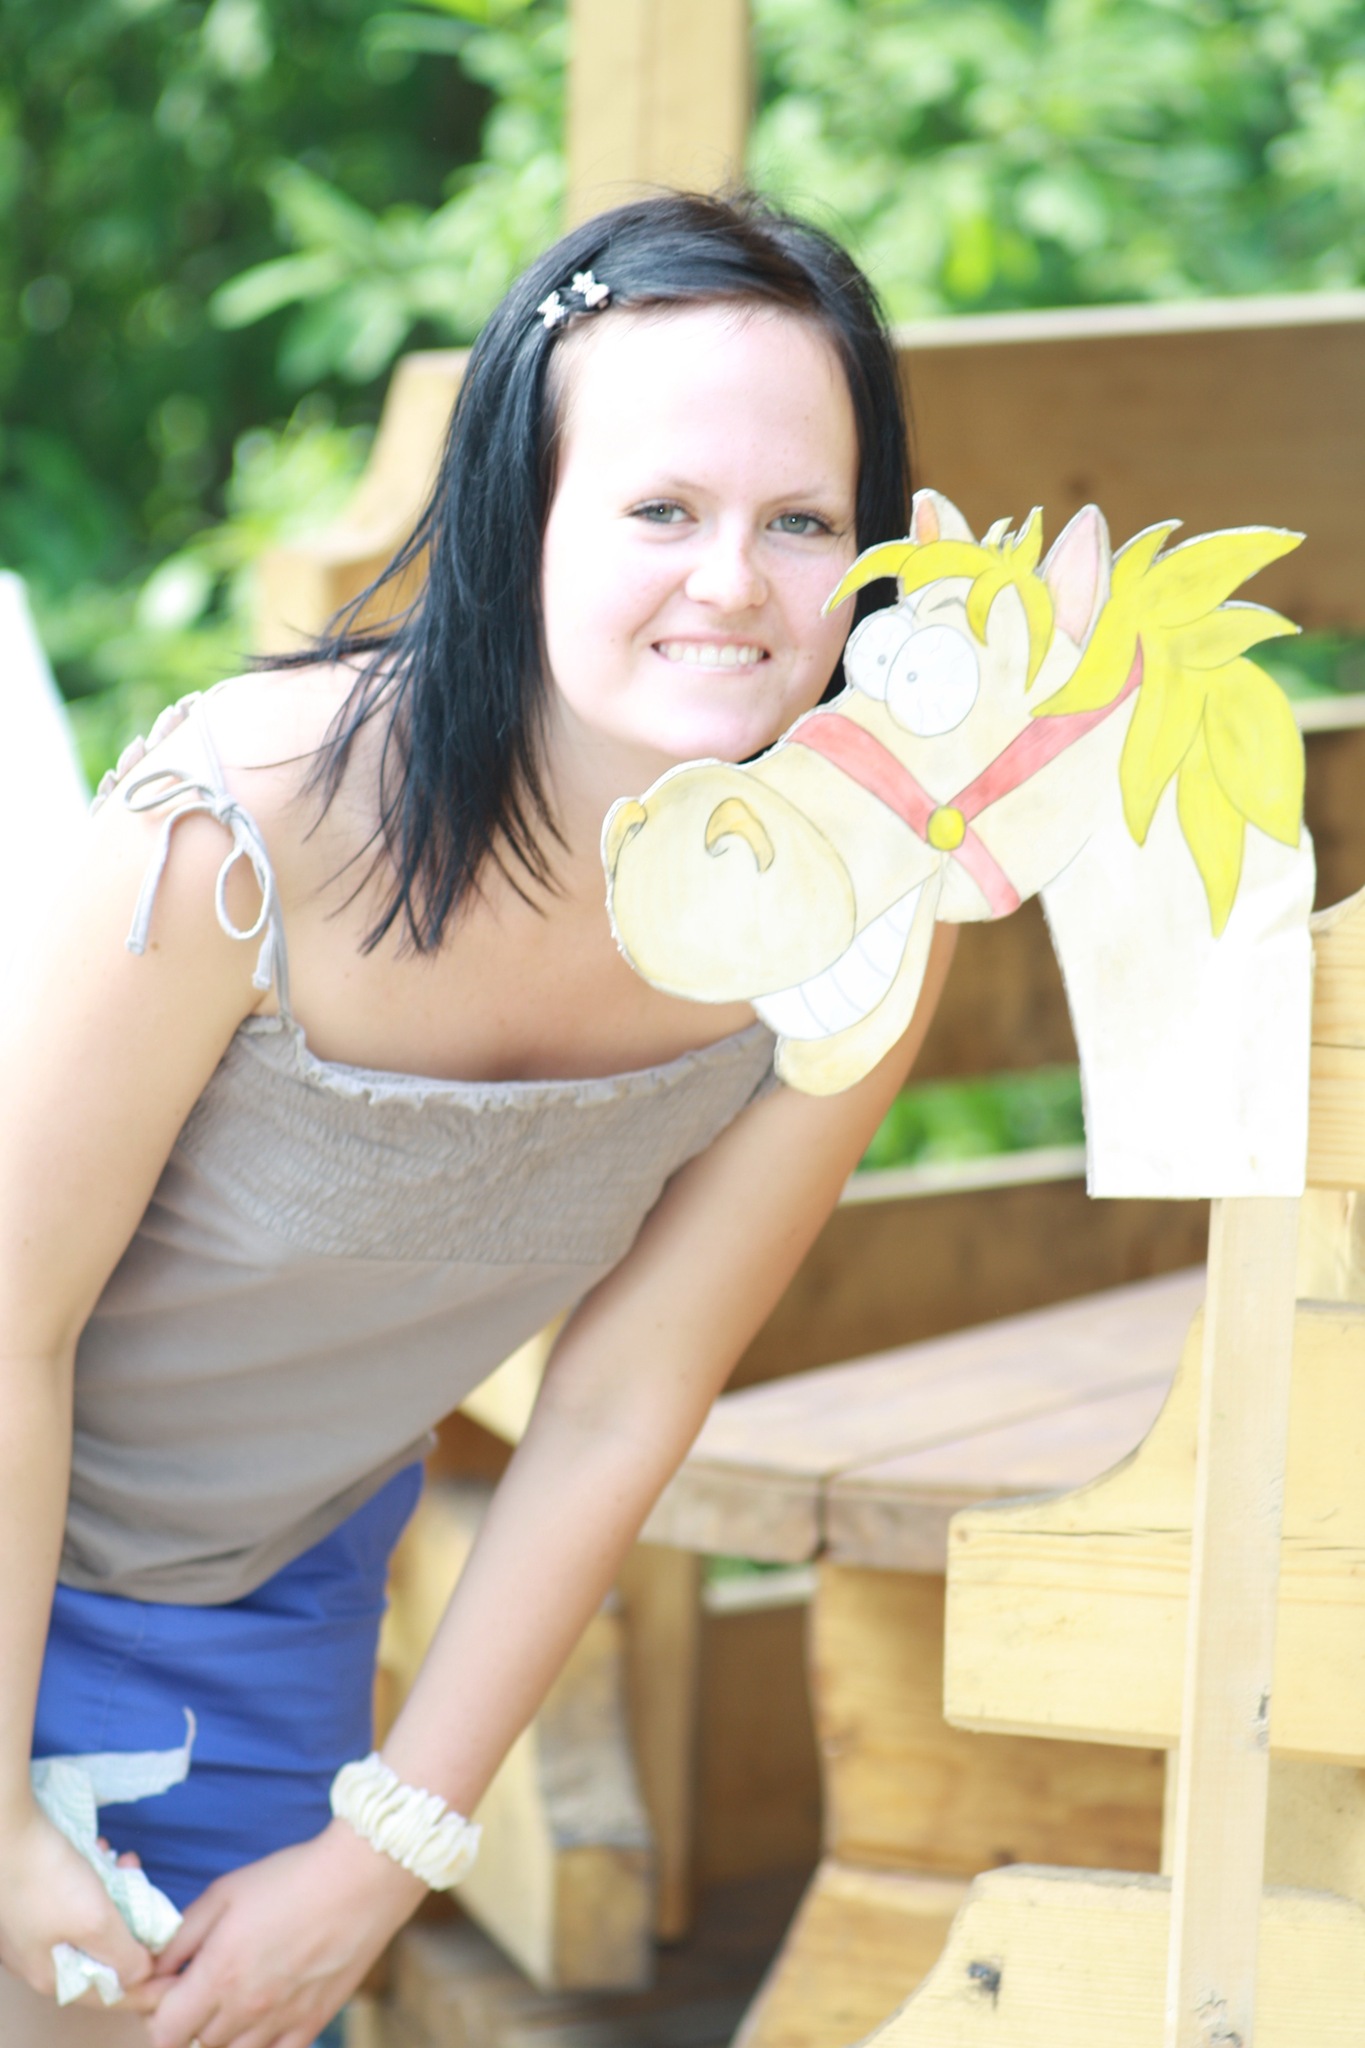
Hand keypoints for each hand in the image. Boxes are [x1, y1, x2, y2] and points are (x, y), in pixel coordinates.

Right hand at [0, 1797, 156, 2007]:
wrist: (5, 1828)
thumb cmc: (47, 1879)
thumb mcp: (94, 1923)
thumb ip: (123, 1956)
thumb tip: (141, 1973)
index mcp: (53, 1976)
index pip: (110, 1995)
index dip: (148, 1986)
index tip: (179, 1971)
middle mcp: (40, 1959)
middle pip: (103, 1957)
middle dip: (134, 1929)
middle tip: (154, 1903)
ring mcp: (34, 1929)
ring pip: (92, 1923)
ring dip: (117, 1895)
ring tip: (127, 1863)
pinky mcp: (34, 1900)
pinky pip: (75, 1900)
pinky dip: (95, 1879)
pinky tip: (102, 1851)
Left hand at [145, 1819, 424, 2047]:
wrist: (360, 1879)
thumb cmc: (290, 1877)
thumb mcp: (224, 1893)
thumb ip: (180, 1937)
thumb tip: (153, 1970)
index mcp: (218, 1975)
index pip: (163, 2032)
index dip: (158, 2011)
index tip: (170, 1985)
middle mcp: (246, 2009)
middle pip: (194, 2044)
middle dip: (190, 2017)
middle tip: (205, 1981)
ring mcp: (280, 2022)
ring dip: (223, 2032)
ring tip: (235, 1994)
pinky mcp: (312, 2025)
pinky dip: (260, 2044)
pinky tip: (264, 2015)